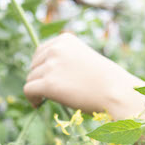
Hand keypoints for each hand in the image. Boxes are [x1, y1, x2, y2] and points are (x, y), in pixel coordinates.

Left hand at [24, 34, 143, 113]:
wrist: (116, 92)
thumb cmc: (106, 80)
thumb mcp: (84, 59)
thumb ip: (65, 60)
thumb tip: (44, 72)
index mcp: (65, 39)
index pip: (41, 51)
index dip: (42, 66)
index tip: (48, 78)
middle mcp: (55, 49)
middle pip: (34, 65)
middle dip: (39, 78)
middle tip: (50, 91)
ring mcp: (51, 66)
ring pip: (31, 78)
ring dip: (37, 89)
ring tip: (47, 99)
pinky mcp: (48, 84)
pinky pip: (28, 90)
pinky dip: (31, 98)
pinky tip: (39, 104)